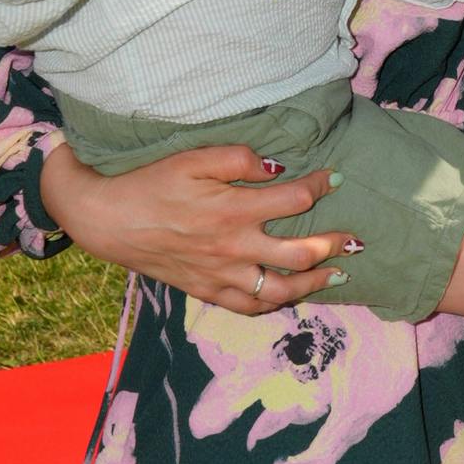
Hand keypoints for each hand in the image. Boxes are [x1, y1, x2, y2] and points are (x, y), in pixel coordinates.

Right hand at [37, 141, 346, 309]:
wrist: (107, 220)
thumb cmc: (150, 183)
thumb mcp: (191, 157)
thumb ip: (237, 158)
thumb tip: (276, 166)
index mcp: (234, 209)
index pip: (295, 199)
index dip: (321, 185)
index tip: (335, 177)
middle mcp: (234, 247)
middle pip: (300, 252)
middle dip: (334, 244)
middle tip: (356, 239)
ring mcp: (222, 274)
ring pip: (281, 289)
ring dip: (315, 283)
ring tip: (336, 275)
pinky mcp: (207, 291)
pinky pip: (249, 306)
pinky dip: (275, 304)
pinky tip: (290, 297)